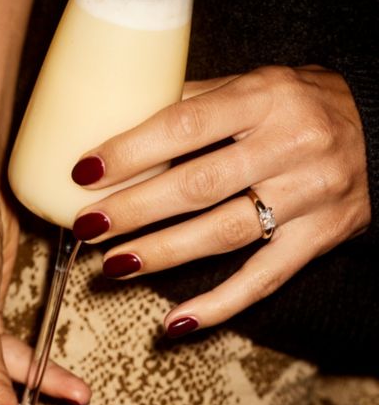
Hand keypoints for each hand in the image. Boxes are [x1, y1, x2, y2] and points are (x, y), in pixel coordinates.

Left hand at [70, 66, 370, 334]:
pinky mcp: (320, 238)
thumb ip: (194, 101)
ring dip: (163, 254)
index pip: (185, 124)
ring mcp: (310, 196)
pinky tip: (175, 321)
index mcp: (265, 97)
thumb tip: (118, 121)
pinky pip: (264, 279)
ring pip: (225, 234)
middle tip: (88, 225)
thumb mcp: (253, 83)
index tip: (85, 172)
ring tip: (114, 265)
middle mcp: (291, 145)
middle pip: (199, 185)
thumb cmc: (301, 102)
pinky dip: (219, 304)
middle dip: (135, 209)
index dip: (130, 151)